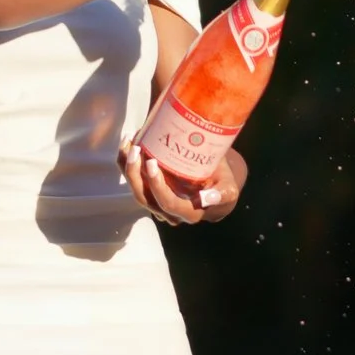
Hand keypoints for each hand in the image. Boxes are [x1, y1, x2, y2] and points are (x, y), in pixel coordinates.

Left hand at [122, 143, 247, 225]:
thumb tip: (208, 198)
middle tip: (136, 149)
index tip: (152, 163)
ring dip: (127, 167)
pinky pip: (133, 180)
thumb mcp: (228, 189)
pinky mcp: (150, 191)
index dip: (157, 186)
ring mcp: (157, 201)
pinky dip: (125, 163)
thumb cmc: (223, 185)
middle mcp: (168, 210)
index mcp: (188, 212)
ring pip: (136, 189)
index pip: (167, 203)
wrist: (217, 187)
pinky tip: (126, 144)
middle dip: (135, 174)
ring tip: (128, 142)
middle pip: (144, 198)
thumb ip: (222, 194)